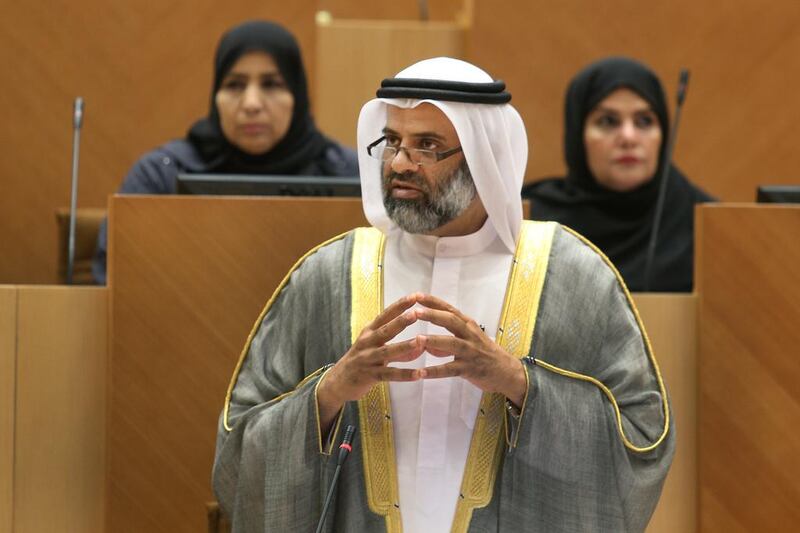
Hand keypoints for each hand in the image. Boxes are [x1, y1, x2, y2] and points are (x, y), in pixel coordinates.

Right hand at [317, 293, 426, 431]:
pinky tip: (419, 374)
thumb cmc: (361, 360)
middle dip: (401, 321)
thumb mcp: (375, 348)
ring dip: (404, 346)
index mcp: (369, 331)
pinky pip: (389, 375)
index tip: (415, 296)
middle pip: (385, 330)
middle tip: (416, 313)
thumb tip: (421, 345)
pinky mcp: (369, 376)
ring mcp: (367, 359)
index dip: (399, 305)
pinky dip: (404, 374)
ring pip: (387, 352)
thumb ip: (398, 347)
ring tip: (420, 341)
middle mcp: (367, 342)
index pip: (385, 315)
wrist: (338, 381)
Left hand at [415, 294, 526, 406]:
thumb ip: (448, 340)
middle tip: (415, 312)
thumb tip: (427, 344)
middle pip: (451, 321)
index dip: (433, 302)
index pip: (449, 310)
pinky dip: (435, 371)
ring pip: (451, 344)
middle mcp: (470, 335)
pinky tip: (421, 373)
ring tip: (417, 340)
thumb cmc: (486, 354)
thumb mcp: (469, 341)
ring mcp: (470, 352)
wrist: (508, 373)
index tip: (417, 295)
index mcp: (469, 326)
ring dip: (434, 341)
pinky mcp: (469, 369)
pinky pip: (450, 369)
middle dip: (433, 315)